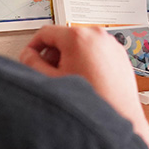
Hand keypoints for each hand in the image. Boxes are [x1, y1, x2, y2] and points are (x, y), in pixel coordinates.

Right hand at [21, 24, 144, 125]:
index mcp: (78, 37)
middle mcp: (97, 35)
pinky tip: (86, 81)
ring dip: (71, 58)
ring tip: (71, 79)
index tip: (31, 56)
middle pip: (65, 38)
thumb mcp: (51, 81)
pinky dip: (88, 61)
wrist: (119, 116)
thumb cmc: (91, 101)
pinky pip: (97, 51)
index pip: (46, 32)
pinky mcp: (120, 54)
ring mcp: (111, 44)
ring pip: (81, 44)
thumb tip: (28, 55)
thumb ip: (32, 63)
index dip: (33, 45)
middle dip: (54, 54)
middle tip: (50, 73)